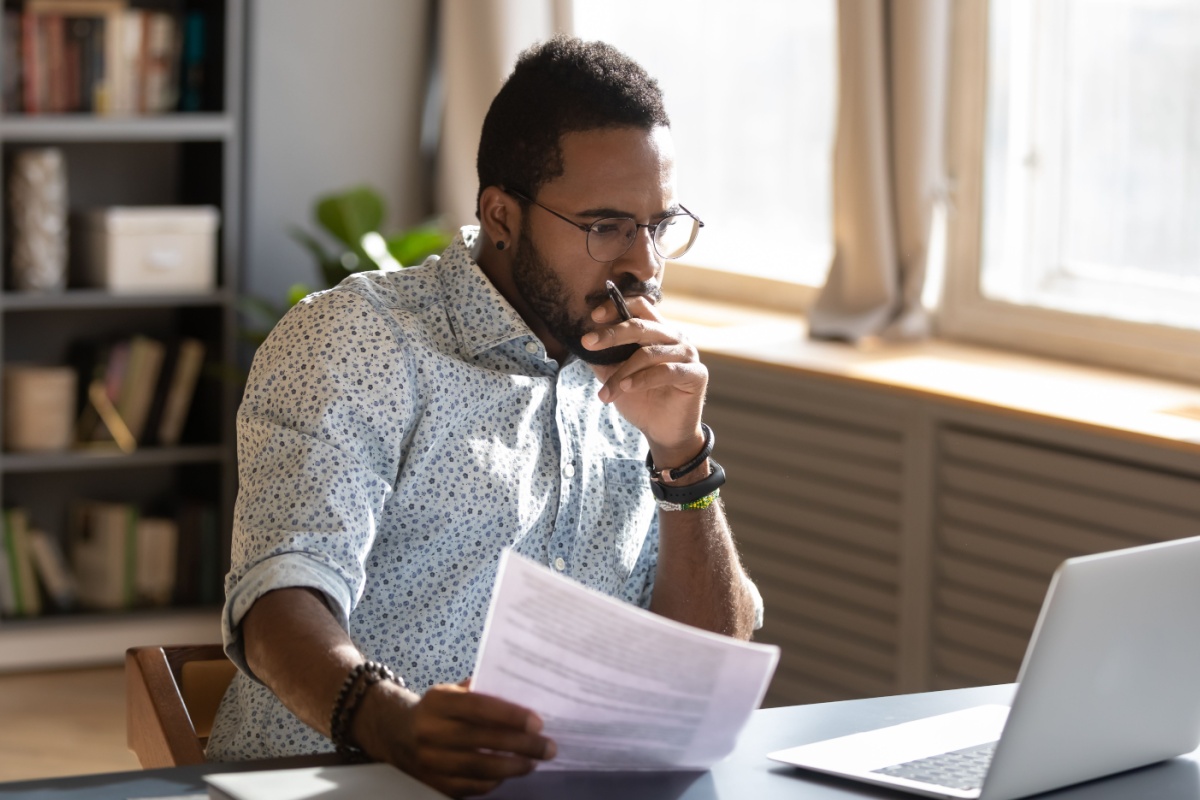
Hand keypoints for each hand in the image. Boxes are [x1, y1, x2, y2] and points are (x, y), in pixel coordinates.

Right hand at [355, 680, 555, 797]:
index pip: (479, 708)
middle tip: (548, 747)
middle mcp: (430, 732)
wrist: (395, 733)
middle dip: (521, 746)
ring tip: (534, 762)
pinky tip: (510, 773)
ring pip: (478, 769)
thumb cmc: (437, 709)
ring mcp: (430, 761)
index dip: (510, 716)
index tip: (537, 722)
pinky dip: (494, 782)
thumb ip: (482, 692)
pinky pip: (470, 787)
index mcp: (438, 703)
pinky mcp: (433, 783)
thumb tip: (524, 694)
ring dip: (512, 767)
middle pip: (482, 741)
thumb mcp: (452, 691)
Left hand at [582, 296, 707, 466]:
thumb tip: (581, 343)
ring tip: (606, 391)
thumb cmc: (640, 400)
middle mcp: (674, 337)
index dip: (617, 306)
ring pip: (648, 353)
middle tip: (587, 343)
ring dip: (622, 372)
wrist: (662, 431)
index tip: (594, 316)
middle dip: (612, 334)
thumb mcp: (615, 376)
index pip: (640, 306)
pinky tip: (626, 387)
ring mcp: (687, 354)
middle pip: (641, 325)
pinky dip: (642, 379)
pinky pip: (666, 371)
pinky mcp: (696, 374)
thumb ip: (603, 358)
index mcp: (657, 331)